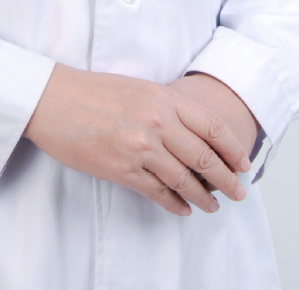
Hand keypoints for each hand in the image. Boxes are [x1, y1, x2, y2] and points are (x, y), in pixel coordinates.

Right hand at [23, 64, 251, 216]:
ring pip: (184, 179)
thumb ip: (166, 107)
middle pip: (204, 157)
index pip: (211, 126)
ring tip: (213, 206)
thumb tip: (193, 133)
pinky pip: (158, 193)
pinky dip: (174, 204)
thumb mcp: (138, 88)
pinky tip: (183, 209)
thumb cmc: (92, 90)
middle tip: (238, 193)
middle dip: (227, 180)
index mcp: (163, 98)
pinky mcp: (122, 170)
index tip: (244, 163)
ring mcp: (140, 148)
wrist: (53, 99)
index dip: (232, 148)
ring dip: (203, 197)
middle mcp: (157, 122)